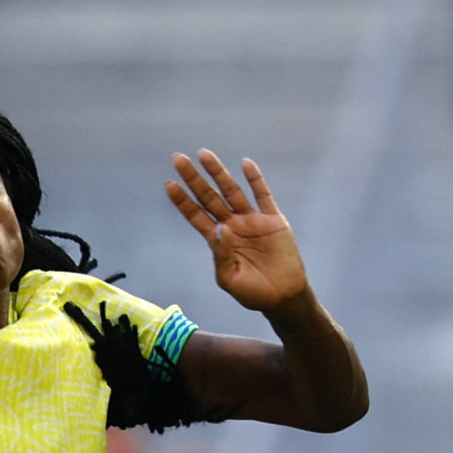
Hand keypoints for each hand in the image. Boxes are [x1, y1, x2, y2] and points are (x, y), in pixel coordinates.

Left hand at [165, 150, 308, 314]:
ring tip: (203, 154)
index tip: (169, 183)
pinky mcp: (273, 220)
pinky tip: (245, 163)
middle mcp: (232, 225)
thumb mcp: (228, 278)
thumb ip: (221, 254)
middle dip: (194, 178)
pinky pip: (263, 195)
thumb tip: (220, 229)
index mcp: (217, 239)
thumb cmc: (253, 292)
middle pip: (209, 197)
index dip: (182, 200)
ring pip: (232, 191)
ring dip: (218, 172)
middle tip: (178, 159)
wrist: (284, 298)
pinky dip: (255, 179)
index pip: (195, 214)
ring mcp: (252, 220)